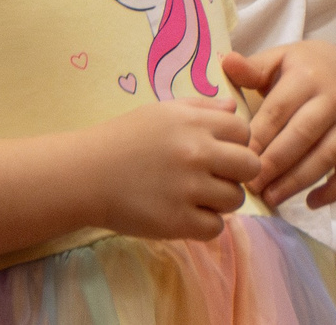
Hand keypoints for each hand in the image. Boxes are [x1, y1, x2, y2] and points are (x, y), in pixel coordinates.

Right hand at [85, 100, 260, 239]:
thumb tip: (234, 109)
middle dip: (238, 172)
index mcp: (195, 124)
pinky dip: (206, 224)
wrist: (85, 175)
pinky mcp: (176, 222)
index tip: (220, 151)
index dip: (236, 142)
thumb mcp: (163, 110)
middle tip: (217, 176)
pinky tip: (188, 215)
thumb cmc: (123, 138)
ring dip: (222, 200)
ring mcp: (188, 190)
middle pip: (250, 166)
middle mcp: (197, 154)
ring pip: (235, 199)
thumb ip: (202, 107)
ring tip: (199, 197)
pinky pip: (215, 228)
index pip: (244, 131)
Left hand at [222, 45, 335, 209]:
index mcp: (308, 76)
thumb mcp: (277, 60)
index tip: (235, 159)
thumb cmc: (299, 68)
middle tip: (249, 186)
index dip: (258, 137)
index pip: (279, 111)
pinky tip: (310, 203)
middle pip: (303, 135)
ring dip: (298, 181)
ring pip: (327, 157)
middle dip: (275, 164)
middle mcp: (334, 98)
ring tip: (270, 198)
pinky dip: (335, 191)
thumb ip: (252, 67)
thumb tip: (227, 63)